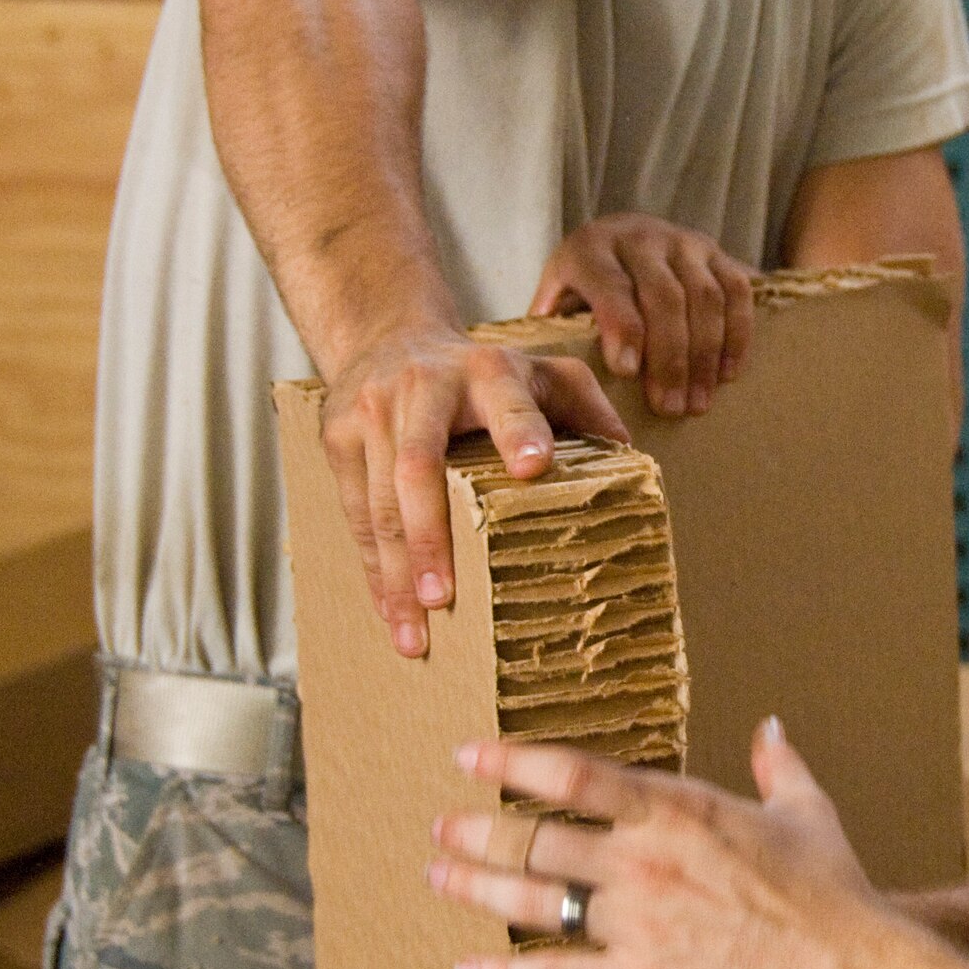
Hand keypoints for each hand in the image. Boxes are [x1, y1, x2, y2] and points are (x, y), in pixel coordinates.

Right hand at [320, 329, 626, 657]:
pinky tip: (388, 610)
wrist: (389, 336)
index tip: (536, 467)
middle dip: (430, 535)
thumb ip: (586, 407)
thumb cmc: (484, 374)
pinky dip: (372, 565)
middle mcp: (424, 387)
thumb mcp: (544, 373)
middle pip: (420, 466)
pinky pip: (352, 510)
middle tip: (443, 598)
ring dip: (394, 572)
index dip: (520, 431)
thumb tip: (630, 457)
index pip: (508, 403)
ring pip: (378, 500)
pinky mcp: (338, 436)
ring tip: (412, 633)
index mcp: (489, 372)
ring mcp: (373, 411)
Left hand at [427, 720, 883, 968]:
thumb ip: (778, 763)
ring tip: (440, 875)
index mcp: (678, 808)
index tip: (472, 754)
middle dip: (480, 828)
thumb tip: (771, 725)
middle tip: (442, 824)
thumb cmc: (831, 891)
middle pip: (538, 835)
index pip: (577, 773)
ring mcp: (635, 920)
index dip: (515, 760)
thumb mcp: (806, 810)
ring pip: (534, 899)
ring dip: (478, 886)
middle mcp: (644, 858)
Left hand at [530, 214, 755, 419]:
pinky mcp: (716, 251)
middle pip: (666, 297)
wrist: (619, 241)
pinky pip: (737, 291)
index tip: (628, 372)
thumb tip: (557, 384)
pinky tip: (726, 374)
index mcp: (591, 248)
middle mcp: (640, 237)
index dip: (623, 328)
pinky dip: (737, 335)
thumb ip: (555, 332)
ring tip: (697, 403)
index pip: (612, 286)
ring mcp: (684, 241)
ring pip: (705, 298)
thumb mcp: (557, 300)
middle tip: (669, 408)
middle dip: (670, 358)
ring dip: (705, 357)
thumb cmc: (583, 289)